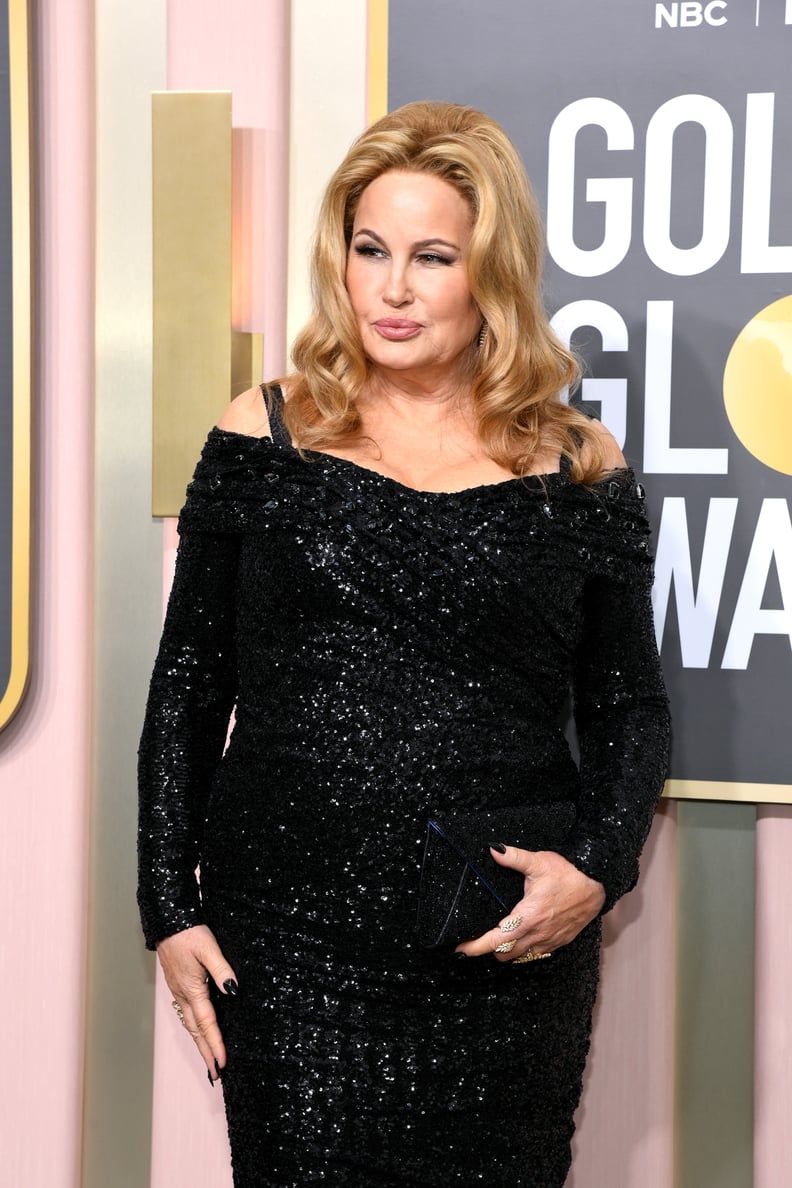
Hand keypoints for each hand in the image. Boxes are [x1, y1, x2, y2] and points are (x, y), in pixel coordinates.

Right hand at [156, 924, 237, 1080]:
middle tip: (215, 1073)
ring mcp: (179, 991)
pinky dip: (194, 1028)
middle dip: (206, 1053)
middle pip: (196, 1031)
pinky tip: (199, 1030)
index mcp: (192, 989)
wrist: (168, 921)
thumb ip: (222, 970)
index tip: (222, 1064)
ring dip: (200, 1043)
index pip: (207, 1023)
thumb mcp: (209, 948)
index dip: (216, 1044)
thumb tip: (233, 991)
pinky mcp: (178, 985)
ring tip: (209, 1059)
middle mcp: (183, 995)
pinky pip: (187, 1013)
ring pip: (190, 1024)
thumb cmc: (189, 933)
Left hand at [455, 847, 605, 960]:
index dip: (475, 947)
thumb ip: (513, 857)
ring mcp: (549, 940)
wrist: (597, 883)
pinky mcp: (560, 941)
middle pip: (504, 955)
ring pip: (520, 957)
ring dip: (507, 951)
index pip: (495, 941)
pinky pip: (536, 954)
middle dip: (488, 949)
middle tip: (478, 937)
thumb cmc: (568, 873)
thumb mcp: (538, 862)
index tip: (461, 948)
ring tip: (497, 938)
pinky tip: (521, 937)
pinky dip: (524, 950)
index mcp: (527, 917)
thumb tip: (493, 850)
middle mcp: (537, 934)